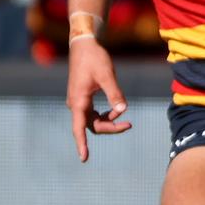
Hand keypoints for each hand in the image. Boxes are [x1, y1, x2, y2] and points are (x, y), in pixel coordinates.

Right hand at [67, 38, 130, 162]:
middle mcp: (75, 104)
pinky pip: (93, 114)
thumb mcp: (107, 75)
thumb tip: (122, 110)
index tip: (84, 158)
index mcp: (78, 101)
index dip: (82, 144)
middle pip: (92, 126)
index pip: (79, 128)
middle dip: (110, 128)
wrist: (84, 46)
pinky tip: (117, 109)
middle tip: (130, 125)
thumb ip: (115, 93)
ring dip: (109, 121)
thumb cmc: (94, 59)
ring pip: (93, 121)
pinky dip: (106, 114)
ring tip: (126, 118)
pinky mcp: (83, 98)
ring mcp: (78, 102)